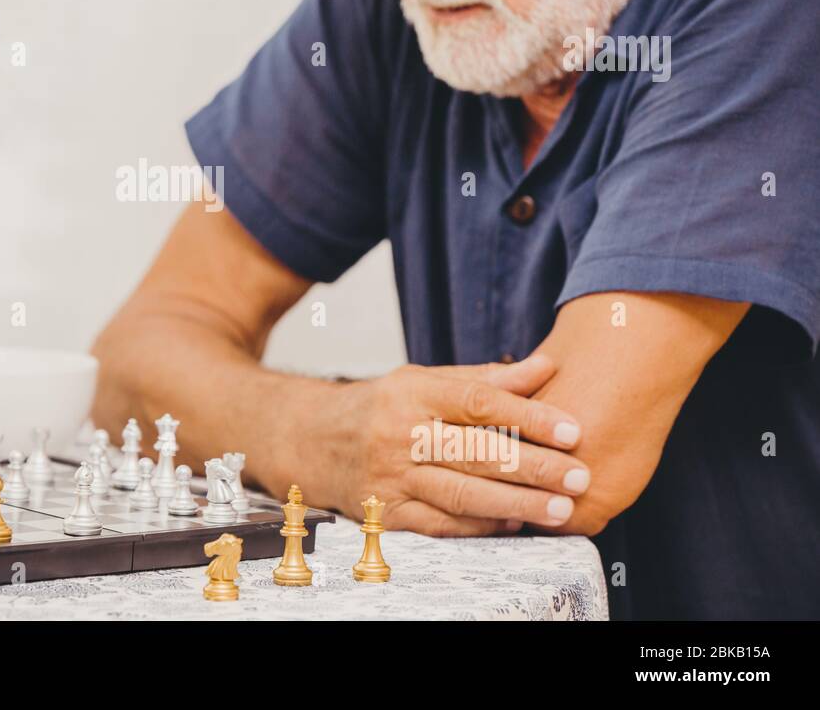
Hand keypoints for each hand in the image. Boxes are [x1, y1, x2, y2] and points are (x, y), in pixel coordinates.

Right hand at [291, 355, 590, 535]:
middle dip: (535, 467)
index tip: (572, 430)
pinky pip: (441, 524)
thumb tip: (546, 366)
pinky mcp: (384, 512)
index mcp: (413, 392)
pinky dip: (482, 527)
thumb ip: (485, 380)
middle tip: (580, 476)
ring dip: (518, 503)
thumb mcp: (424, 381)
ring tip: (562, 509)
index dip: (529, 416)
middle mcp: (399, 433)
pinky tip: (517, 523)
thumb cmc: (382, 407)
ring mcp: (390, 476)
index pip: (479, 403)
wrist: (312, 440)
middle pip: (476, 453)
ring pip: (463, 494)